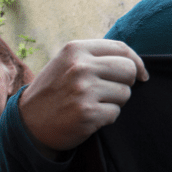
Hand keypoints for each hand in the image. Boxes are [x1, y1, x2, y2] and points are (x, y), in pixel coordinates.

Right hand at [19, 40, 148, 156]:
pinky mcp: (87, 113)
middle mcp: (80, 67)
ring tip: (93, 103)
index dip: (137, 62)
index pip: (122, 49)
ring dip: (115, 102)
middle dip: (126, 83)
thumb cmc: (55, 91)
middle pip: (129, 70)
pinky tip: (89, 116)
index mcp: (76, 49)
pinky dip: (107, 117)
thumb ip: (96, 57)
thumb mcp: (67, 63)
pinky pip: (116, 113)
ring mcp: (83, 90)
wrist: (29, 122)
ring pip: (125, 93)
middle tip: (110, 92)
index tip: (142, 75)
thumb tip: (135, 63)